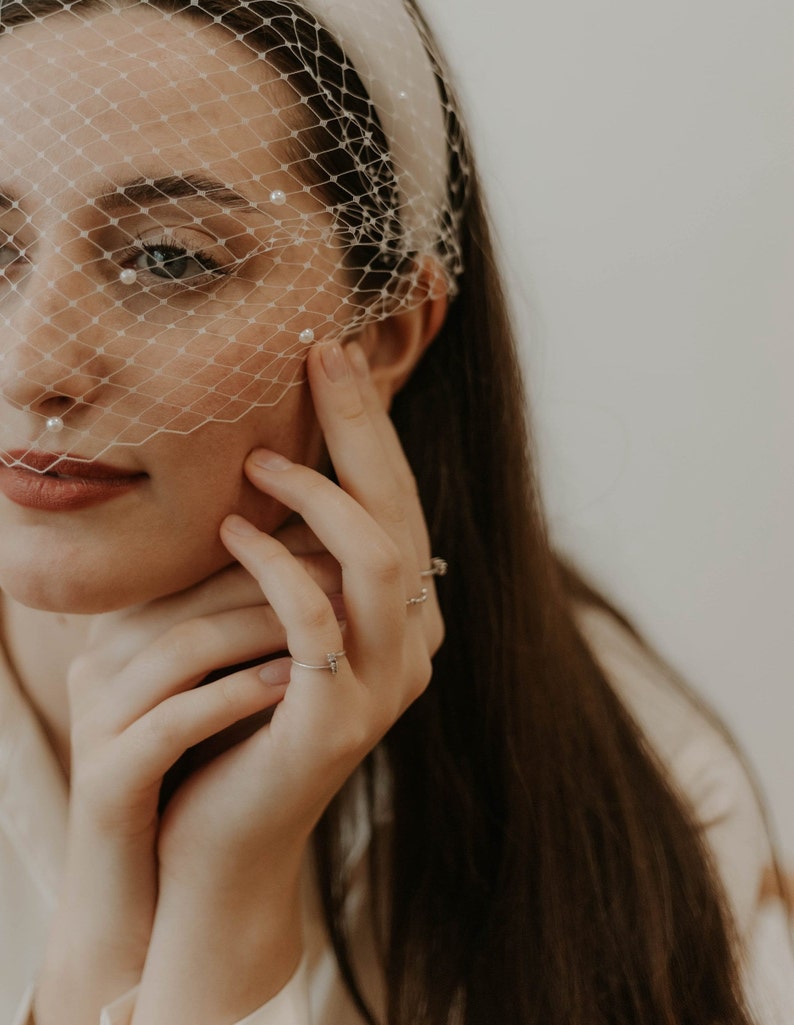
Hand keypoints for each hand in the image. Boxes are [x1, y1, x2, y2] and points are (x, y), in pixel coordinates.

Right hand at [35, 554, 339, 1024]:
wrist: (163, 877)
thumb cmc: (206, 762)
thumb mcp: (220, 678)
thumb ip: (247, 617)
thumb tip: (331, 552)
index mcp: (125, 629)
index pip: (196, 564)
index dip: (272, 546)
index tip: (342, 540)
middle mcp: (101, 662)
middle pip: (191, 593)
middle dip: (278, 574)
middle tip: (347, 570)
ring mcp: (97, 720)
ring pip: (182, 648)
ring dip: (262, 627)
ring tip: (333, 617)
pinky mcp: (106, 779)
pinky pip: (172, 722)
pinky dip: (235, 696)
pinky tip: (292, 683)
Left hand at [131, 341, 443, 1023]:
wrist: (220, 833)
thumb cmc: (238, 714)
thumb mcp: (275, 620)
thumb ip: (299, 556)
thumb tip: (279, 462)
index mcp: (404, 617)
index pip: (399, 502)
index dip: (369, 428)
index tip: (330, 357)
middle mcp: (413, 644)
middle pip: (401, 510)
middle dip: (362, 426)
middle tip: (320, 354)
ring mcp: (386, 685)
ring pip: (379, 556)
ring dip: (318, 494)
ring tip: (254, 462)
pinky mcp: (339, 719)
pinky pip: (314, 618)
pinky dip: (273, 562)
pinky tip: (230, 528)